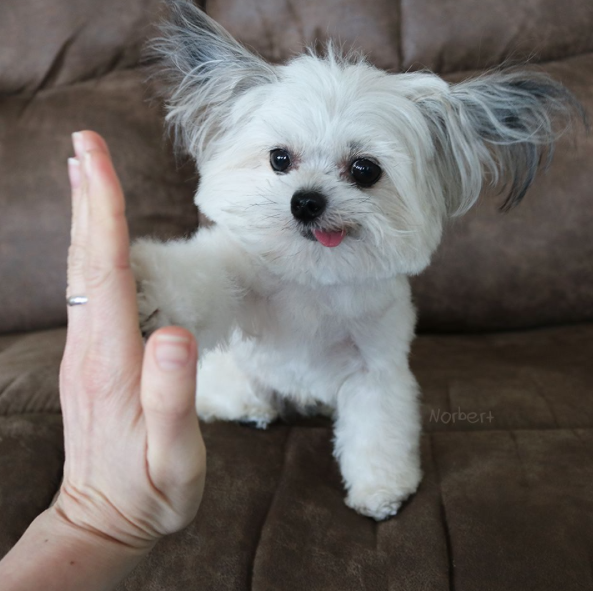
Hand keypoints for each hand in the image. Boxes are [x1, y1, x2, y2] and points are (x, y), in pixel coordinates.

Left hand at [55, 131, 205, 548]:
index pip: (107, 271)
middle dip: (88, 198)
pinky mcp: (92, 358)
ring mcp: (86, 351)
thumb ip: (173, 397)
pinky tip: (96, 238)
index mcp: (114, 362)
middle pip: (88, 260)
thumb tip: (175, 333)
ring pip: (83, 272)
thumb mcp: (173, 458)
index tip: (93, 159)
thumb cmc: (148, 491)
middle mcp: (91, 347)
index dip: (103, 212)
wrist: (104, 520)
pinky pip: (89, 292)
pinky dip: (91, 252)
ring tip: (86, 174)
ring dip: (86, 219)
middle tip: (84, 146)